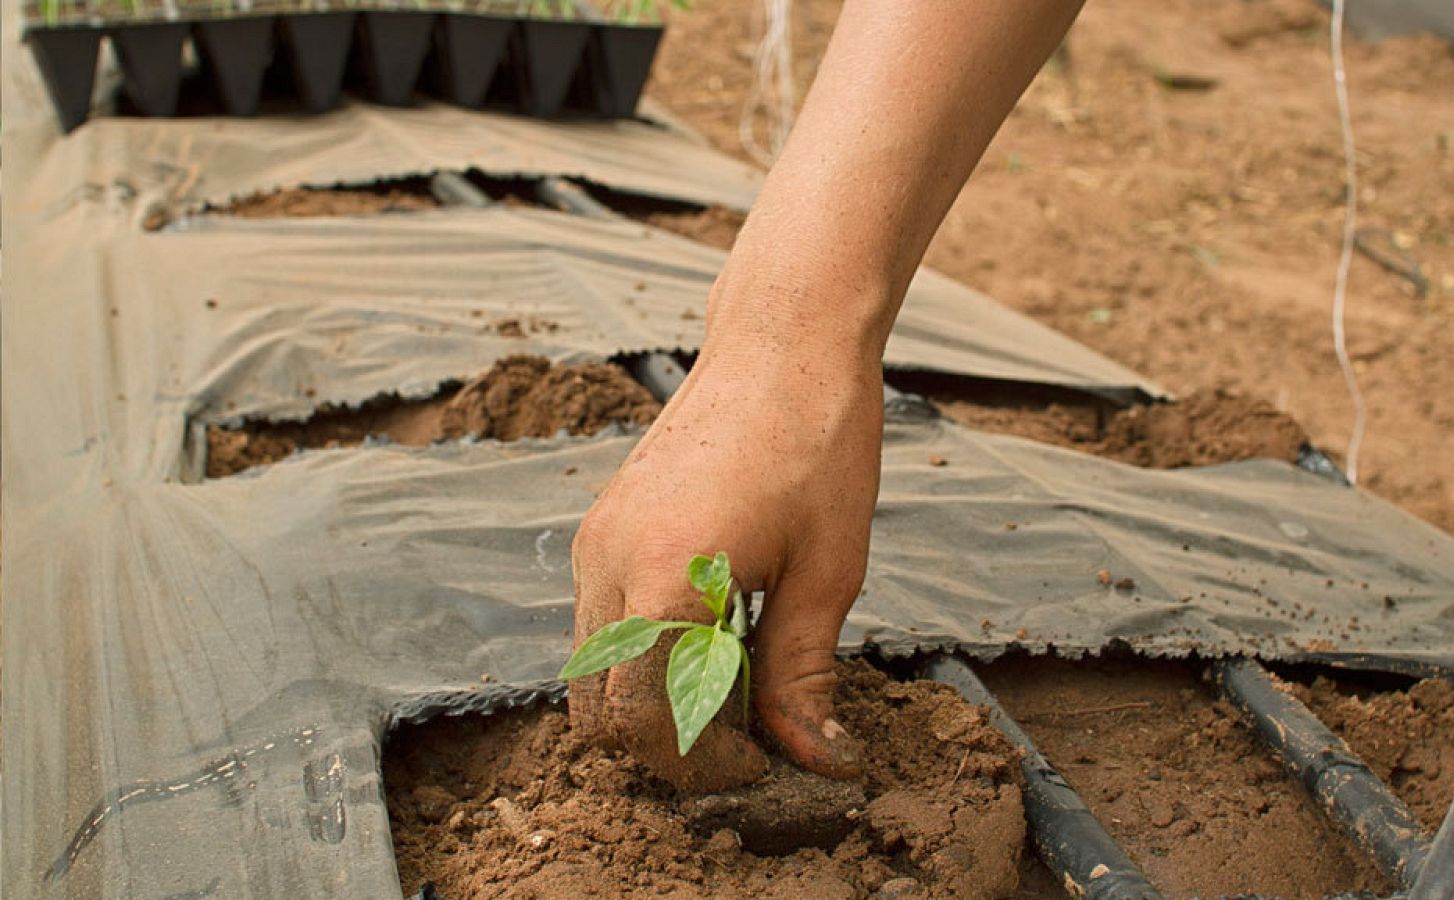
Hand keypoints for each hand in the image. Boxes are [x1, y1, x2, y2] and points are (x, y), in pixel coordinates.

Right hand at [569, 339, 881, 791]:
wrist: (783, 345)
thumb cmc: (818, 444)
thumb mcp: (826, 573)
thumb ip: (803, 677)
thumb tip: (817, 760)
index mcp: (663, 578)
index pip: (642, 724)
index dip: (700, 765)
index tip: (761, 767)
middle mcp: (607, 562)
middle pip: (598, 713)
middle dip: (665, 749)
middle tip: (744, 747)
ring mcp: (595, 542)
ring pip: (591, 673)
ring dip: (649, 705)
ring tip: (734, 695)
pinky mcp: (601, 528)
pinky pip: (598, 625)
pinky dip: (639, 660)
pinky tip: (711, 642)